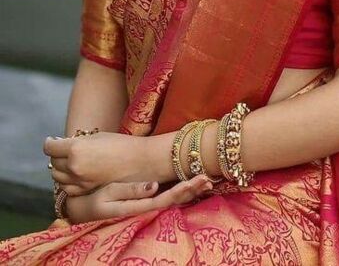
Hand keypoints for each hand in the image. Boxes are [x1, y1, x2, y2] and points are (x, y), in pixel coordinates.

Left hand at [46, 132, 147, 195]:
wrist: (139, 162)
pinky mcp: (85, 191)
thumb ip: (78, 142)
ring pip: (57, 177)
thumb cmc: (121, 144)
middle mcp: (74, 166)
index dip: (50, 142)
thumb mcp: (97, 137)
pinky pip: (67, 188)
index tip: (53, 140)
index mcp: (75, 148)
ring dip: (61, 169)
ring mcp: (79, 181)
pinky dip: (68, 182)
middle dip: (56, 155)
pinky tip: (76, 175)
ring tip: (70, 162)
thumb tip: (63, 145)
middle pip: (53, 162)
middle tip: (63, 150)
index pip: (50, 147)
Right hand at [64, 176, 212, 222]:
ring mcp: (144, 205)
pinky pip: (165, 196)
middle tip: (209, 177)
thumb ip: (131, 191)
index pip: (166, 199)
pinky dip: (180, 189)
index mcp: (138, 206)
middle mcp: (145, 207)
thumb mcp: (109, 194)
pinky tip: (190, 183)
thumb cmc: (93, 200)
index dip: (184, 189)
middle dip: (192, 189)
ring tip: (206, 180)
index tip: (198, 179)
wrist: (81, 209)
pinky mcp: (143, 201)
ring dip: (189, 190)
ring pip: (172, 199)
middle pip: (174, 200)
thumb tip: (154, 186)